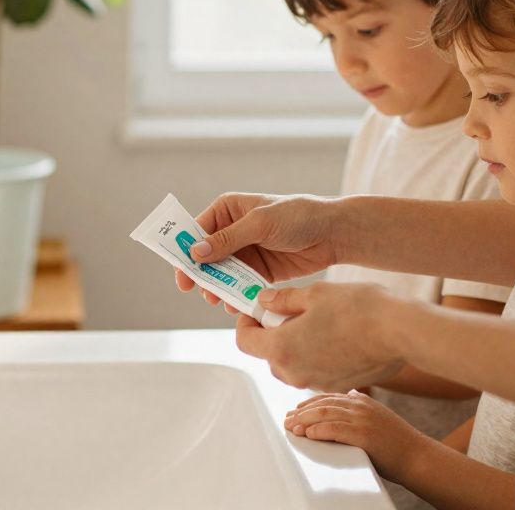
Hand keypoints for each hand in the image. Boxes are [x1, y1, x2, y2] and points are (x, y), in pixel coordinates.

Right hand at [174, 192, 339, 304]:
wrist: (333, 234)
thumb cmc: (298, 217)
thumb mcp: (261, 223)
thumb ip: (229, 239)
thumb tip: (196, 252)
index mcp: (229, 209)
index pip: (197, 230)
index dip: (185, 250)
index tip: (182, 273)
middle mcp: (233, 230)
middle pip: (206, 256)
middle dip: (202, 275)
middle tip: (202, 292)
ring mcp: (246, 251)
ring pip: (221, 273)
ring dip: (218, 287)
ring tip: (219, 300)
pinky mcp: (259, 270)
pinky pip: (239, 284)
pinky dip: (235, 294)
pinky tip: (236, 303)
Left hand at [235, 282, 407, 391]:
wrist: (400, 332)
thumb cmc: (359, 309)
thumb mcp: (314, 294)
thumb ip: (283, 299)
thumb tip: (265, 301)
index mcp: (282, 348)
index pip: (244, 341)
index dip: (246, 323)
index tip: (256, 312)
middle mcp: (295, 373)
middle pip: (268, 355)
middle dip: (272, 333)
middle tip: (289, 311)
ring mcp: (317, 383)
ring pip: (292, 365)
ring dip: (295, 346)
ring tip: (316, 321)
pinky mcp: (337, 385)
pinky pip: (315, 371)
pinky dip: (315, 356)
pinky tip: (335, 335)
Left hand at [284, 390, 431, 481]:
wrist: (417, 456)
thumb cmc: (397, 442)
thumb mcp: (379, 415)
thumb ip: (362, 406)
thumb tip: (348, 395)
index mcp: (362, 400)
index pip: (329, 396)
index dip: (309, 402)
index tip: (295, 409)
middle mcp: (361, 405)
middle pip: (323, 404)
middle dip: (302, 411)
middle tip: (287, 419)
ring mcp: (362, 418)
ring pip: (325, 414)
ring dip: (304, 420)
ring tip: (292, 427)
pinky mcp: (363, 434)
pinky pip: (334, 429)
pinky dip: (318, 430)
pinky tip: (308, 434)